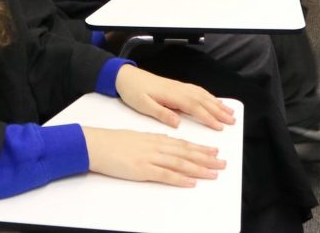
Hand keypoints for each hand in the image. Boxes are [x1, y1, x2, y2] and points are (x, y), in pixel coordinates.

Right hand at [82, 127, 225, 186]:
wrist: (96, 144)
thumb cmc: (113, 142)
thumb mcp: (136, 137)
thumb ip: (153, 141)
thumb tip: (167, 143)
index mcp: (154, 138)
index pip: (182, 144)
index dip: (200, 148)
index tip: (214, 151)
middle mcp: (156, 146)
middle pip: (186, 153)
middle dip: (206, 158)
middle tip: (222, 163)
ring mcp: (150, 157)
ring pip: (180, 163)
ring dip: (199, 168)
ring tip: (214, 173)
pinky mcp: (142, 169)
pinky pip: (165, 175)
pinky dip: (180, 179)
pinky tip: (191, 182)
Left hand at [115, 65, 235, 129]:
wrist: (125, 76)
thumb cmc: (133, 91)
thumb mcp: (143, 105)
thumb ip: (161, 113)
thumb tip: (178, 123)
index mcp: (170, 95)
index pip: (194, 107)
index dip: (208, 117)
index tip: (220, 126)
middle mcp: (177, 89)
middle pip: (202, 100)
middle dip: (218, 110)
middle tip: (233, 120)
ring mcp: (178, 86)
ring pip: (201, 94)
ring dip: (216, 102)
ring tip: (229, 111)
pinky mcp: (175, 85)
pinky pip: (196, 89)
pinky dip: (207, 95)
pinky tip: (212, 99)